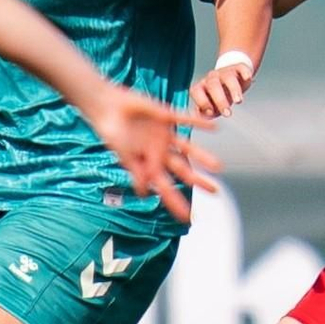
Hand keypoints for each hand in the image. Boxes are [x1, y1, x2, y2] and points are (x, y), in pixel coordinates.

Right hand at [85, 87, 219, 222]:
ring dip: (202, 156)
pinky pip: (185, 120)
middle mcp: (159, 151)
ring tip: (217, 166)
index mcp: (149, 164)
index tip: (188, 217)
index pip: (166, 187)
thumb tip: (144, 193)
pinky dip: (198, 122)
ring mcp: (164, 135)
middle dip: (197, 180)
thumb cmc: (112, 132)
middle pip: (182, 170)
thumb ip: (136, 172)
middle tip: (215, 191)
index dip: (176, 202)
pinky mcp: (165, 116)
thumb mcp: (124, 155)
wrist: (107, 106)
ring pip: (187, 148)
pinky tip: (213, 127)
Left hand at [189, 63, 253, 118]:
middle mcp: (211, 78)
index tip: (210, 113)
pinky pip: (241, 68)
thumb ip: (206, 113)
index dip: (202, 102)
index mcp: (201, 86)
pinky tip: (247, 78)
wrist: (232, 78)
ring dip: (234, 90)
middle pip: (213, 86)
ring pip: (228, 78)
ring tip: (238, 101)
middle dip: (220, 101)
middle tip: (227, 113)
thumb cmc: (219, 94)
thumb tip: (204, 117)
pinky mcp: (238, 68)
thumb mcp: (211, 105)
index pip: (196, 91)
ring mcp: (225, 72)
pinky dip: (245, 72)